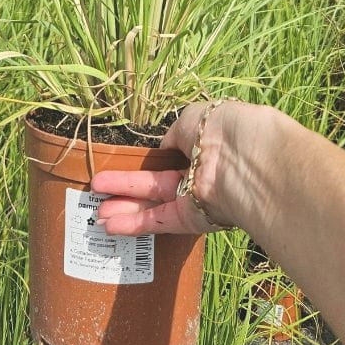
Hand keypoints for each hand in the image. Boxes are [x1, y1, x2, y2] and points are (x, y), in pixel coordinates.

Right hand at [90, 101, 249, 235]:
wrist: (248, 158)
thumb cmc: (221, 127)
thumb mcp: (192, 118)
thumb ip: (175, 134)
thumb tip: (166, 146)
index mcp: (204, 144)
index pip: (172, 156)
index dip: (147, 161)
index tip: (124, 162)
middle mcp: (201, 173)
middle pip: (156, 183)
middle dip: (126, 188)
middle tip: (97, 191)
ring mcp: (197, 197)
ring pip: (155, 203)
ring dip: (125, 208)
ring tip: (96, 214)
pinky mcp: (195, 219)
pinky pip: (162, 220)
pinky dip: (137, 224)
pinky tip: (111, 225)